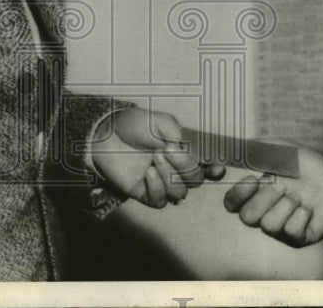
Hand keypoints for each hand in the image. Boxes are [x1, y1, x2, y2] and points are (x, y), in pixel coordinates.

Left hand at [91, 108, 224, 207]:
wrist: (107, 134)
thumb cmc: (134, 125)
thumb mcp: (161, 122)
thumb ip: (179, 134)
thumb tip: (188, 151)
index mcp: (183, 151)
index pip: (207, 166)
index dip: (215, 170)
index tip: (215, 167)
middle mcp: (175, 169)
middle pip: (195, 180)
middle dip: (184, 166)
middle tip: (164, 150)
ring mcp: (161, 182)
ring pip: (180, 192)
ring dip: (169, 175)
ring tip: (154, 159)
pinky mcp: (145, 194)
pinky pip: (160, 201)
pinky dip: (157, 187)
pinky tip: (148, 173)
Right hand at [223, 145, 322, 246]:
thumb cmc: (304, 162)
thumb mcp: (276, 148)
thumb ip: (251, 149)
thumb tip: (227, 152)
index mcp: (256, 193)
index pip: (231, 204)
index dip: (237, 194)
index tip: (253, 178)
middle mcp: (266, 212)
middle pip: (248, 217)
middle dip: (266, 198)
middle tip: (283, 186)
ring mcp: (282, 227)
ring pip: (269, 226)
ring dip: (286, 206)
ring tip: (300, 196)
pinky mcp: (299, 238)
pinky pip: (290, 232)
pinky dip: (300, 216)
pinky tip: (309, 208)